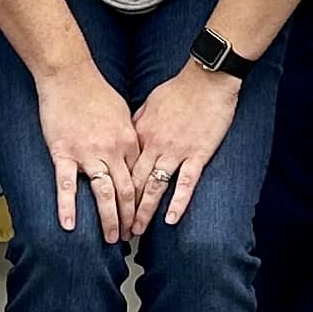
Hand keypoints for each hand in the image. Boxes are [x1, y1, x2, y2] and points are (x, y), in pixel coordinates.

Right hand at [35, 61, 137, 242]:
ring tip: (112, 240)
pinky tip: (69, 226)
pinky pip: (66, 185)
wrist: (69, 75)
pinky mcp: (63, 152)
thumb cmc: (96, 91)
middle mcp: (112, 150)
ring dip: (109, 220)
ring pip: (103, 194)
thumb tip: (135, 156)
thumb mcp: (123, 113)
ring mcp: (87, 153)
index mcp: (129, 141)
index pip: (139, 179)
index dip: (142, 202)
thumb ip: (129, 138)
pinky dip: (68, 207)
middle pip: (126, 192)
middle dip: (130, 219)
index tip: (142, 218)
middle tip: (130, 238)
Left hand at [129, 62, 240, 232]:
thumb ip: (136, 125)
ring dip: (144, 211)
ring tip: (136, 232)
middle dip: (124, 209)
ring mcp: (176, 151)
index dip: (113, 190)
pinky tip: (170, 220)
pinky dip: (177, 202)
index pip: (123, 169)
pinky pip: (186, 183)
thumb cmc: (178, 89)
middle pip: (134, 183)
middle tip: (116, 230)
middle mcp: (154, 146)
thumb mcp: (149, 104)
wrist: (206, 79)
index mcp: (141, 134)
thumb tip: (126, 140)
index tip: (107, 207)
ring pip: (155, 186)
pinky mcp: (197, 154)